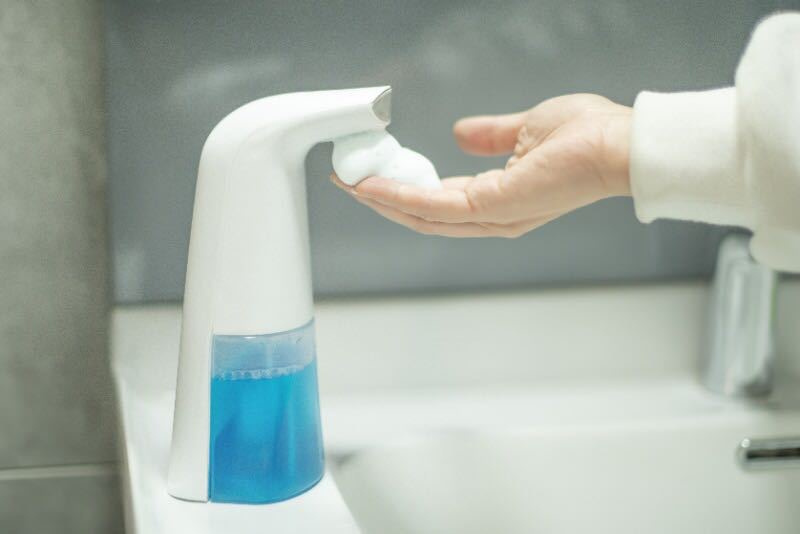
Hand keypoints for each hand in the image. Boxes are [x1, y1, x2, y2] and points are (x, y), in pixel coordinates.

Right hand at [331, 94, 631, 237]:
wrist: (619, 143)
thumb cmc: (588, 136)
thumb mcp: (525, 128)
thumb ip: (491, 136)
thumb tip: (461, 134)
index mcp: (500, 199)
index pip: (441, 201)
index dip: (404, 188)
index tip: (375, 172)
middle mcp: (492, 217)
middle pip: (423, 215)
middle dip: (382, 199)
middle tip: (348, 180)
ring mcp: (491, 217)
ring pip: (422, 215)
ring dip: (382, 199)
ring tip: (349, 182)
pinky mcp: (492, 208)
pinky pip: (434, 205)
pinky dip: (400, 195)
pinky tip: (373, 184)